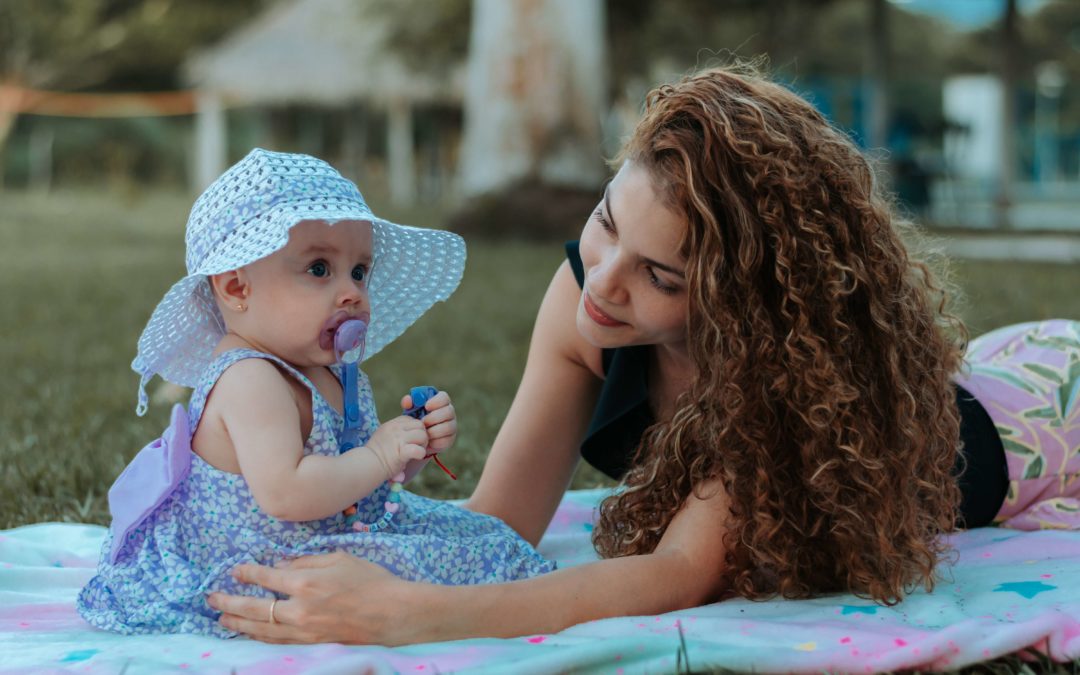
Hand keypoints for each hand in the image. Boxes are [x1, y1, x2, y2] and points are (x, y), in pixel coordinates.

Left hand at [208, 552, 416, 644]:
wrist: (393, 613)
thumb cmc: (370, 581)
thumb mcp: (339, 558)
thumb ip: (306, 561)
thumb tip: (281, 565)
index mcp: (306, 582)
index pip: (266, 577)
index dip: (247, 574)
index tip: (235, 570)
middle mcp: (299, 609)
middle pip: (255, 608)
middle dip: (230, 602)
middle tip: (211, 598)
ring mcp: (304, 631)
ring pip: (262, 630)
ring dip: (238, 623)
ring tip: (221, 619)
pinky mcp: (312, 644)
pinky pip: (278, 642)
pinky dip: (260, 637)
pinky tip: (251, 634)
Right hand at [364, 416, 427, 476]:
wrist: (365, 466)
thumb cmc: (375, 454)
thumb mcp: (385, 436)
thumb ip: (397, 433)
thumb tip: (413, 434)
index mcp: (392, 424)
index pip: (412, 420)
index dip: (415, 430)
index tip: (411, 440)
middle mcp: (395, 429)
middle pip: (420, 425)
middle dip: (422, 436)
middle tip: (417, 446)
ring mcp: (398, 439)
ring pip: (422, 435)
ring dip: (423, 445)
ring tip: (416, 453)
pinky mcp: (401, 452)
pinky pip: (418, 450)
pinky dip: (420, 454)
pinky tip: (415, 458)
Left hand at [401, 389, 456, 455]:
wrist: (417, 439)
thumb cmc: (416, 421)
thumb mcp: (410, 412)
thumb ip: (408, 404)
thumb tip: (408, 400)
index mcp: (440, 403)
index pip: (444, 397)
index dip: (437, 401)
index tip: (426, 406)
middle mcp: (449, 413)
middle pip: (449, 411)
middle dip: (434, 417)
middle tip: (423, 422)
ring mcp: (452, 426)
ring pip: (448, 427)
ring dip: (433, 430)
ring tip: (424, 432)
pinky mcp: (450, 439)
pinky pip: (445, 440)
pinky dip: (434, 441)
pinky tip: (427, 441)